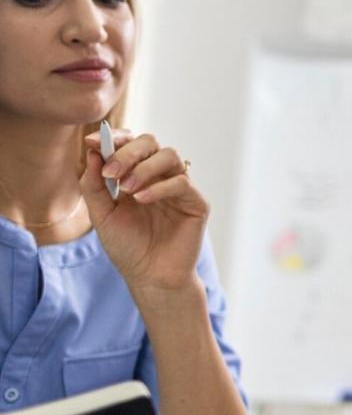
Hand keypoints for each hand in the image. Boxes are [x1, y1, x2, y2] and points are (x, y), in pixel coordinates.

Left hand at [80, 130, 206, 293]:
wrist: (150, 276)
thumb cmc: (127, 246)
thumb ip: (93, 185)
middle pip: (150, 143)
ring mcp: (179, 187)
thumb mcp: (101, 214)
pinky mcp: (196, 202)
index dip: (113, 138)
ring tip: (127, 188)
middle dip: (127, 152)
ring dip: (144, 167)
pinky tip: (142, 200)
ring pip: (170, 155)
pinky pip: (182, 182)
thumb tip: (93, 153)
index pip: (129, 144)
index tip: (92, 142)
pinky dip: (160, 187)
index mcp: (136, 174)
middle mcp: (159, 176)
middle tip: (111, 172)